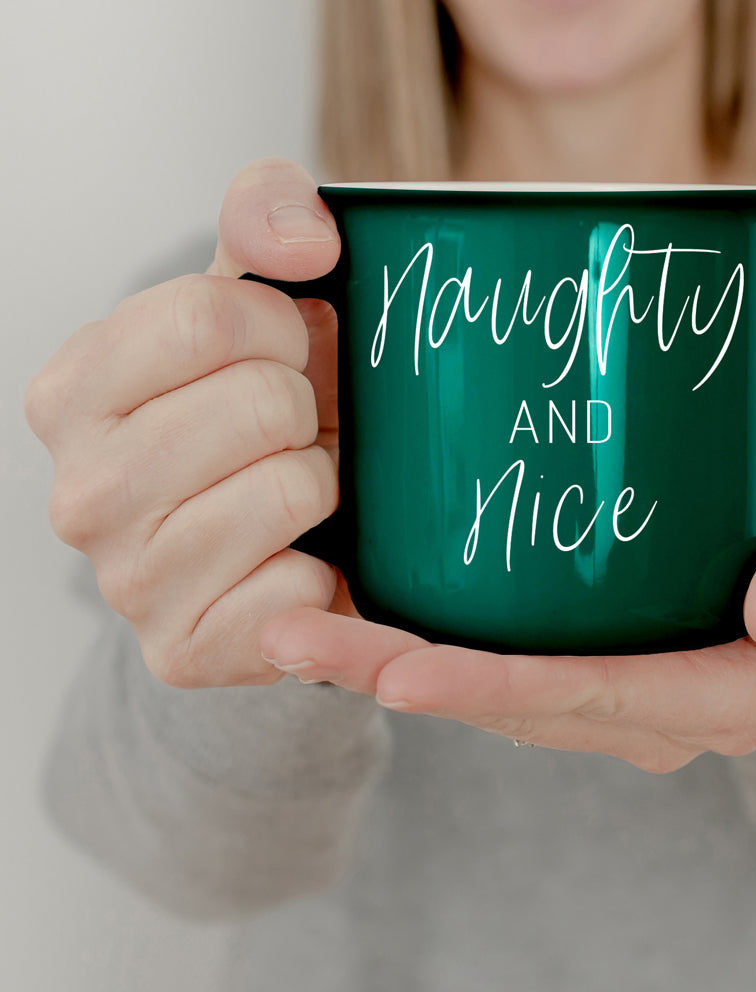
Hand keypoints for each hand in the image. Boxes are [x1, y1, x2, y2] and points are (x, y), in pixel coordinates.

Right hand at [24, 158, 347, 687]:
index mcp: (73, 390)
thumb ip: (265, 215)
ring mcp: (127, 582)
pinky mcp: (184, 651)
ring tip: (291, 492)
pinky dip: (322, 569)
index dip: (281, 330)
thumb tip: (308, 242)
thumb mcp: (250, 295)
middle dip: (304, 410)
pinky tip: (294, 561)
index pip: (211, 316)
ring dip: (319, 483)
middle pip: (263, 404)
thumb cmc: (255, 407)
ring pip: (294, 490)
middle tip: (289, 434)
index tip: (279, 356)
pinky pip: (300, 590)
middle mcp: (80, 492)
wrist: (266, 536)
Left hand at [260, 456, 755, 771]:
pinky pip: (492, 663)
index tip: (398, 672)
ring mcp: (609, 693)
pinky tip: (349, 608)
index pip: (588, 698)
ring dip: (387, 663)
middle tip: (294, 641)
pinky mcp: (582, 660)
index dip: (491, 690)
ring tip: (291, 629)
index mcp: (716, 694)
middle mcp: (647, 712)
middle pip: (510, 703)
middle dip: (399, 675)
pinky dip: (419, 644)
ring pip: (486, 690)